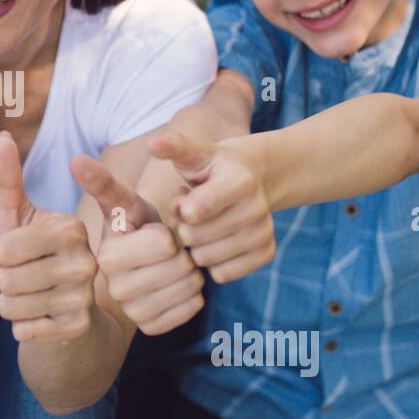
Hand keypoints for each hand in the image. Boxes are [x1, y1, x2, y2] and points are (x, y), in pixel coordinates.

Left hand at [0, 131, 96, 343]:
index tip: (24, 251)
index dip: (4, 253)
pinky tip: (41, 317)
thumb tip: (1, 137)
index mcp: (71, 228)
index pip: (5, 248)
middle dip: (5, 280)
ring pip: (10, 306)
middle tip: (28, 276)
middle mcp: (85, 261)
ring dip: (11, 304)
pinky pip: (22, 330)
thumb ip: (8, 179)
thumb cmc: (33, 252)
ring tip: (33, 294)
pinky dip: (22, 326)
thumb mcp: (19, 215)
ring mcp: (84, 297)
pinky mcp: (78, 328)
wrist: (65, 305)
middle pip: (6, 278)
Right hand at [70, 153, 204, 335]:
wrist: (144, 263)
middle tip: (166, 251)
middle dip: (182, 254)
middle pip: (180, 267)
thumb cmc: (137, 226)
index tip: (152, 233)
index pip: (165, 244)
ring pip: (189, 288)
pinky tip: (176, 286)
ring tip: (171, 266)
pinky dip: (192, 295)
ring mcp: (133, 312)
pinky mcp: (152, 327)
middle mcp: (115, 289)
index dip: (168, 233)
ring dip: (190, 273)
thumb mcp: (125, 203)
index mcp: (107, 256)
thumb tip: (75, 159)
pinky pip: (191, 309)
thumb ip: (103, 182)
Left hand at [151, 131, 275, 283]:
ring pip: (206, 259)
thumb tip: (152, 144)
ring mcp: (264, 232)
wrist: (251, 177)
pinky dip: (213, 262)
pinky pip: (224, 274)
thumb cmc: (212, 166)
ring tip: (202, 225)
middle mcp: (257, 207)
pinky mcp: (267, 253)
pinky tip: (215, 242)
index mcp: (240, 180)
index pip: (195, 211)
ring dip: (196, 246)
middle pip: (195, 238)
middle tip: (190, 214)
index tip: (184, 200)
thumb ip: (173, 148)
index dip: (180, 210)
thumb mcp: (194, 153)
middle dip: (184, 228)